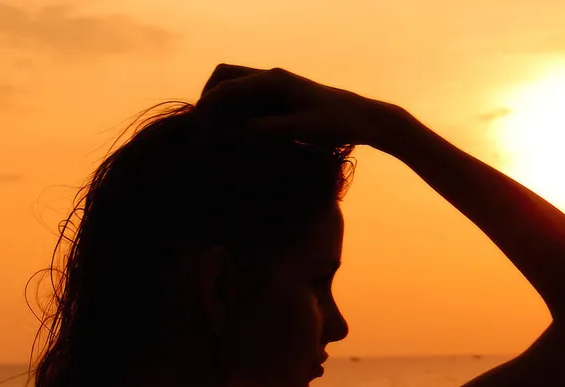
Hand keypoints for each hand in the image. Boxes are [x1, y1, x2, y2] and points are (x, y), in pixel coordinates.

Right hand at [195, 64, 397, 148]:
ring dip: (220, 103)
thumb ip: (268, 129)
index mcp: (274, 80)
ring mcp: (275, 83)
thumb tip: (237, 131)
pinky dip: (234, 109)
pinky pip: (247, 95)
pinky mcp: (280, 94)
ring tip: (213, 131)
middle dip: (208, 98)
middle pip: (224, 76)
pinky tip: (234, 131)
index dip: (209, 108)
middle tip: (202, 128)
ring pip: (234, 83)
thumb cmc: (335, 124)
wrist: (363, 118)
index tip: (202, 133)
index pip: (227, 87)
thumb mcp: (300, 130)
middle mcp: (271, 76)